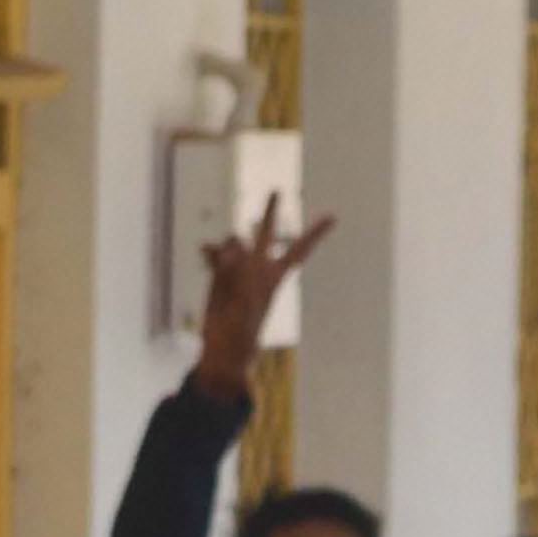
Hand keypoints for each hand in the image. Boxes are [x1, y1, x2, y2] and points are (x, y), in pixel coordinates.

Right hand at [192, 195, 336, 399]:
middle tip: (276, 190)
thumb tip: (231, 245)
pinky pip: (214, 253)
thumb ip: (240, 266)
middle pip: (265, 233)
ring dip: (227, 248)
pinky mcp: (217, 275)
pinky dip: (210, 253)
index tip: (333, 216)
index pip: (298, 250)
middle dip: (269, 212)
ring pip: (233, 241)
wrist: (223, 346)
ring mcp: (236, 269)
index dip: (315, 233)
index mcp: (274, 276)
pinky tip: (204, 255)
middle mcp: (257, 268)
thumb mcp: (247, 296)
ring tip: (221, 264)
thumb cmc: (242, 327)